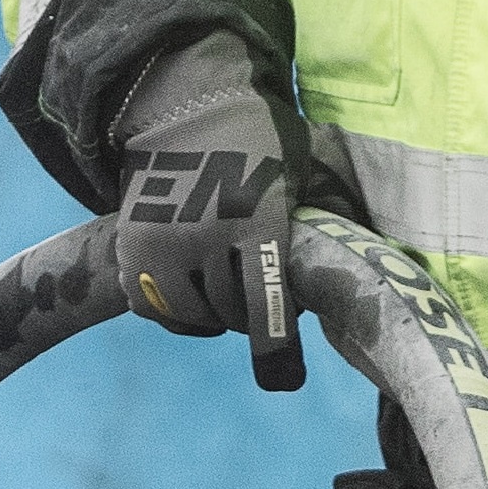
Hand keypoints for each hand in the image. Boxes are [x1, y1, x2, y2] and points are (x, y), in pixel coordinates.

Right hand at [109, 33, 306, 384]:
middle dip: (251, 312)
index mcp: (255, 218)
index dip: (275, 348)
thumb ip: (318, 227)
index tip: (283, 381)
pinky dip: (175, 308)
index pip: (266, 303)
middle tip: (260, 286)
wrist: (186, 107)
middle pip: (232, 313)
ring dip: (214, 311)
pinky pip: (154, 308)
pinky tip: (192, 285)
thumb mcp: (300, 178)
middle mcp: (203, 235)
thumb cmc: (261, 144)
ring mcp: (161, 244)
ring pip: (193, 315)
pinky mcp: (131, 249)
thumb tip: (356, 279)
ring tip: (226, 281)